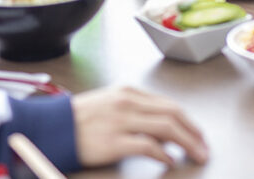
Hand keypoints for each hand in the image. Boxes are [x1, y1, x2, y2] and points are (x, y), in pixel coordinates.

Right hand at [72, 86, 208, 167]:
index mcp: (128, 93)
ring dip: (187, 142)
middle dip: (194, 132)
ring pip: (166, 127)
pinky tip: (169, 160)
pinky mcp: (113, 141)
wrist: (50, 128)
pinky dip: (164, 154)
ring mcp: (121, 121)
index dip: (188, 121)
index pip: (168, 105)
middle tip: (204, 147)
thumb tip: (162, 129)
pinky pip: (148, 146)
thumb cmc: (78, 120)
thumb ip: (135, 111)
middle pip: (173, 114)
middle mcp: (128, 103)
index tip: (197, 134)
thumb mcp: (109, 105)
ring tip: (196, 154)